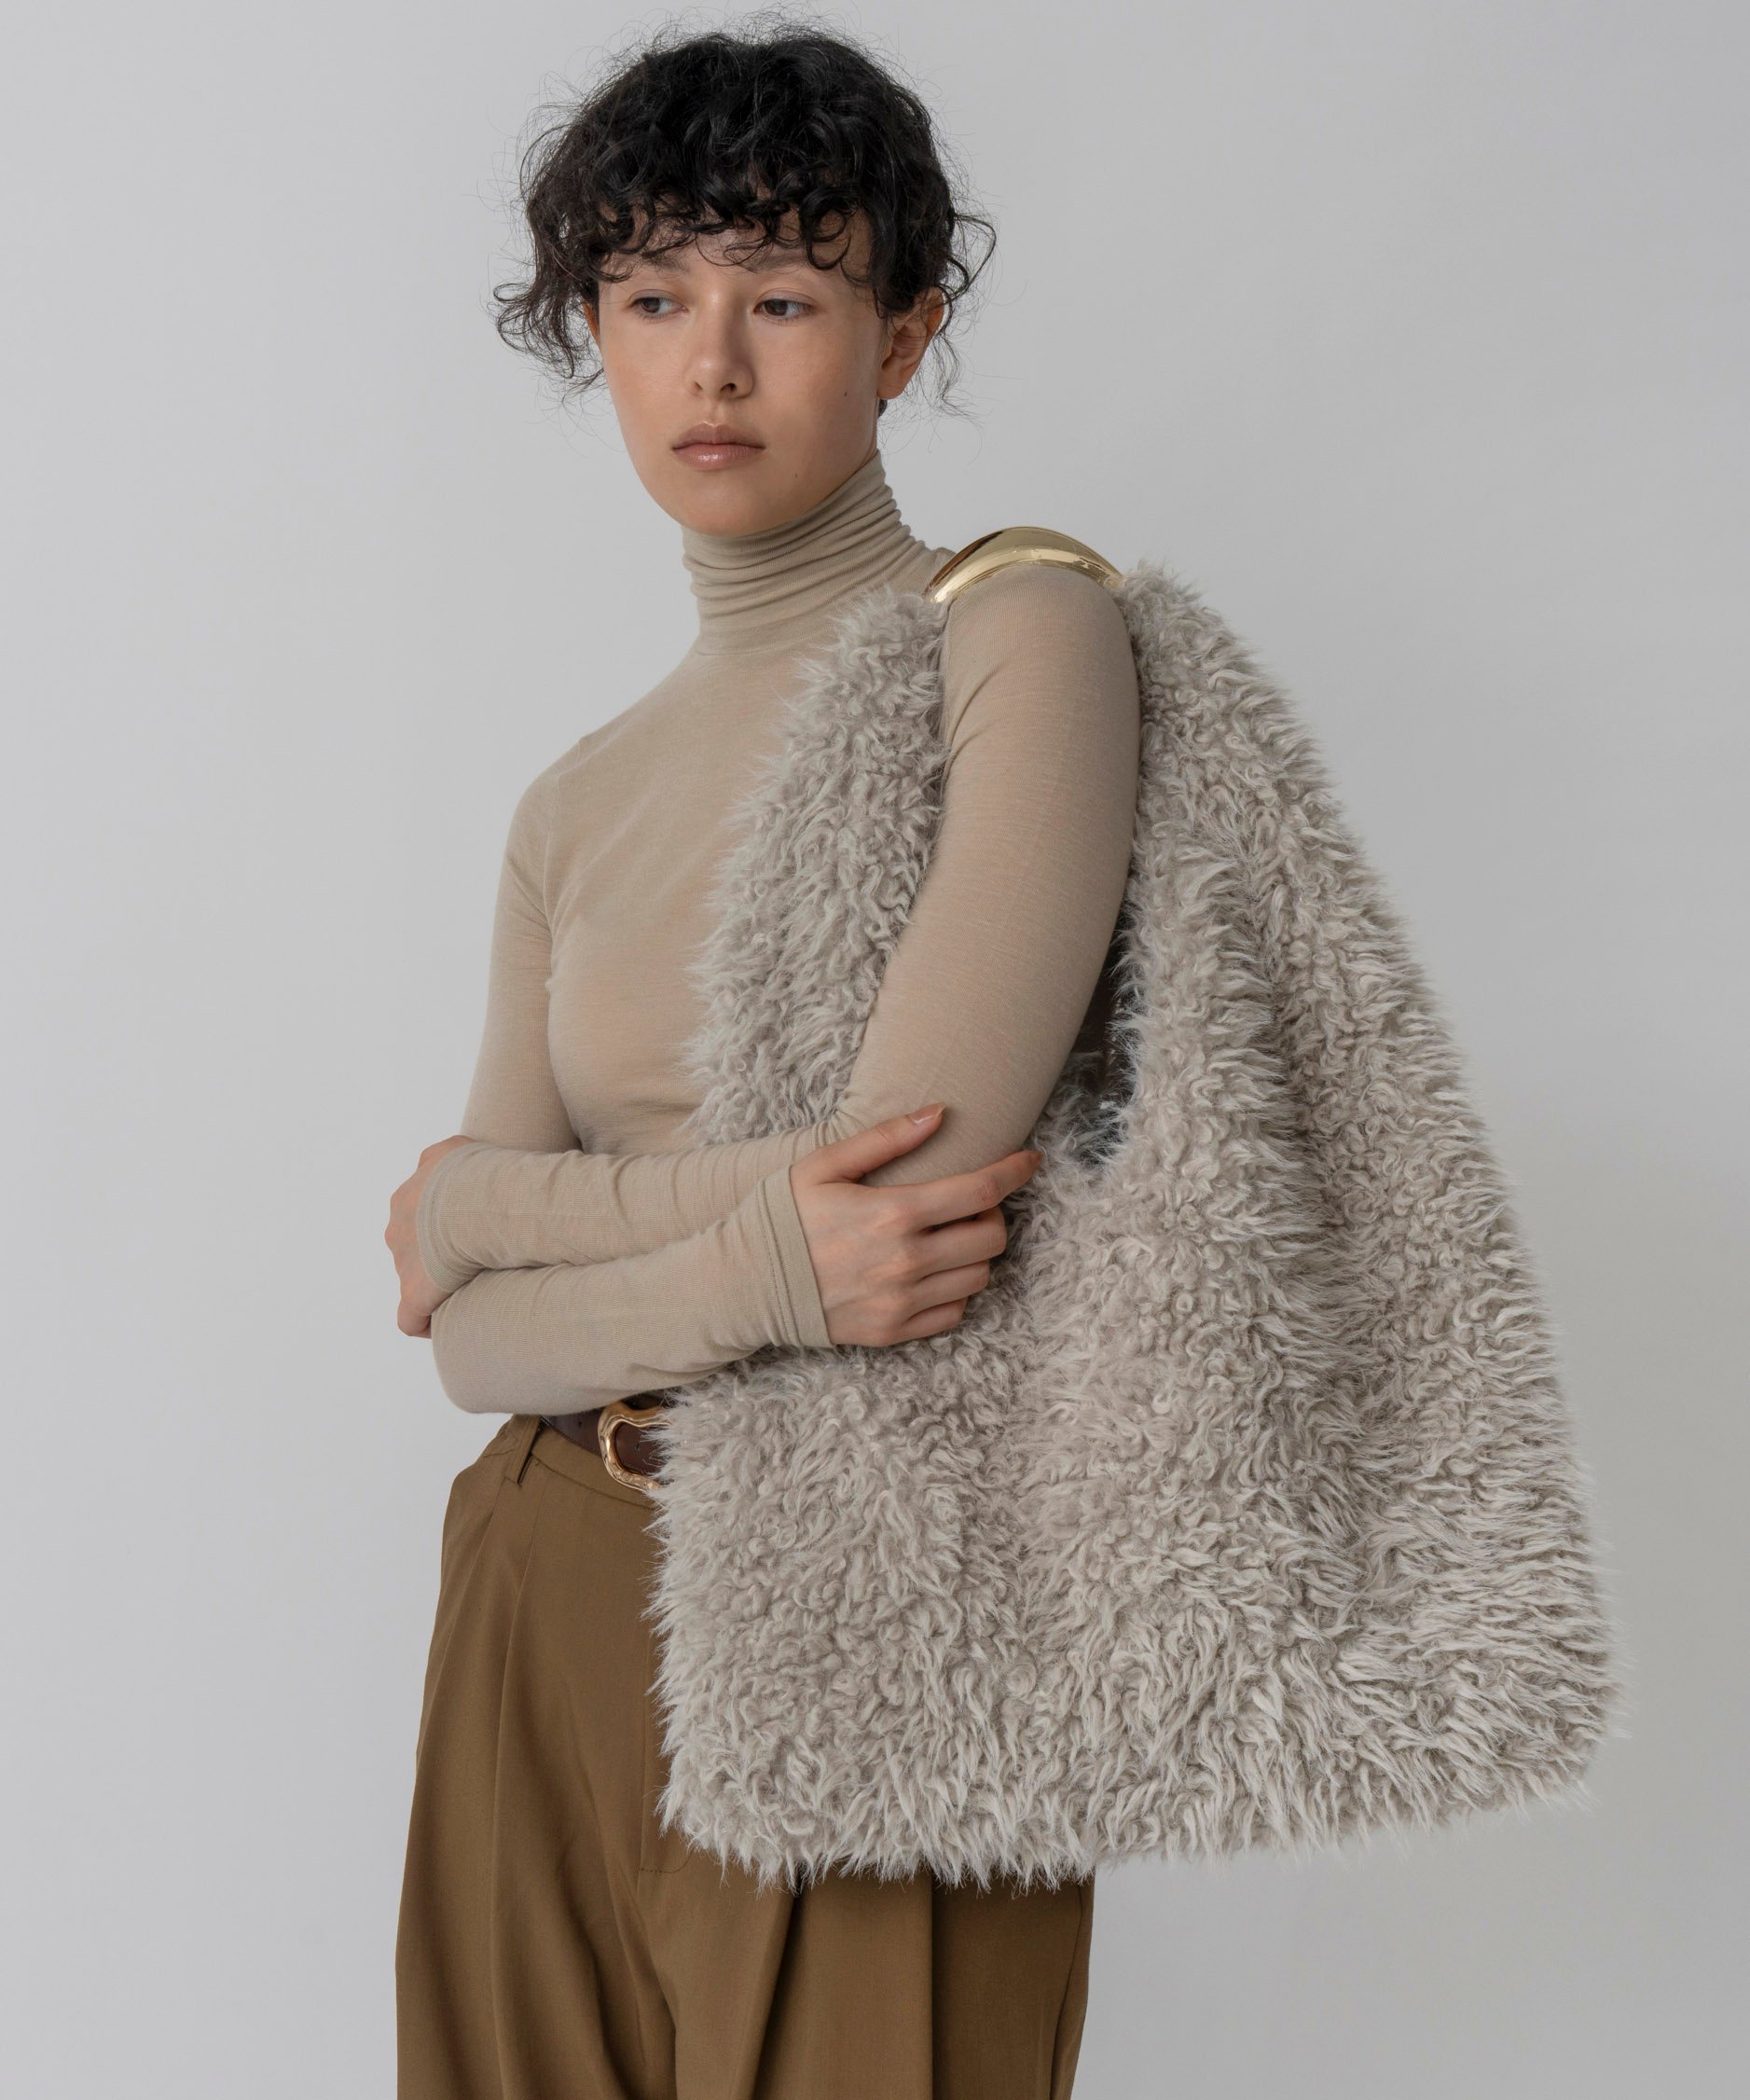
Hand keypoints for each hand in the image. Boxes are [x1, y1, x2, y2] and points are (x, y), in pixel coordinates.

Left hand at [385, 1135, 477, 1336]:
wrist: (480, 1201)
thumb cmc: (477, 1173)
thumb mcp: (456, 1147)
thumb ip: (444, 1156)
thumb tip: (455, 1163)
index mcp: (406, 1198)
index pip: (416, 1215)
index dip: (440, 1225)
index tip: (468, 1229)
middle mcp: (398, 1229)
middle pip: (413, 1247)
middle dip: (436, 1254)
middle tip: (475, 1257)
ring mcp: (404, 1263)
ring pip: (414, 1278)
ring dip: (436, 1283)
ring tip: (473, 1285)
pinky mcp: (414, 1293)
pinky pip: (410, 1318)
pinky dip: (424, 1321)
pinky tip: (445, 1321)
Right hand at [788, 1104, 1041, 1347]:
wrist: (746, 1283)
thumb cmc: (785, 1216)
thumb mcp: (824, 1163)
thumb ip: (886, 1138)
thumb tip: (940, 1112)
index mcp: (893, 1213)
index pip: (981, 1190)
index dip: (1015, 1171)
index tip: (1030, 1159)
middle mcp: (906, 1262)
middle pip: (992, 1237)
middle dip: (992, 1214)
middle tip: (969, 1203)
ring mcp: (902, 1302)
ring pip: (979, 1277)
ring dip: (976, 1252)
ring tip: (950, 1236)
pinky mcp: (894, 1331)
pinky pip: (955, 1312)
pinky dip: (955, 1290)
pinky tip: (933, 1272)